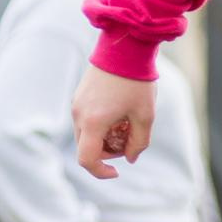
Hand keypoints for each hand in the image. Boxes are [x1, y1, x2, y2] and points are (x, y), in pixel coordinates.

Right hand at [73, 66, 156, 180]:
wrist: (124, 48)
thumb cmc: (137, 82)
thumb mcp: (145, 116)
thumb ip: (139, 142)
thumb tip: (130, 159)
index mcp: (93, 122)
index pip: (86, 160)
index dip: (100, 171)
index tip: (117, 172)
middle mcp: (78, 115)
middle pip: (87, 148)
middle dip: (108, 152)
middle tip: (131, 138)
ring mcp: (76, 105)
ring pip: (86, 135)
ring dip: (105, 138)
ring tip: (128, 123)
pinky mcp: (79, 97)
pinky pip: (86, 121)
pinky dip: (100, 126)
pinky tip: (120, 113)